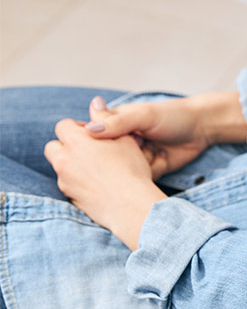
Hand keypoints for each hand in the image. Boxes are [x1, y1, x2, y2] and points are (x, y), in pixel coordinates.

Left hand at [44, 119, 165, 249]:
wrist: (131, 207)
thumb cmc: (132, 170)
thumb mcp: (125, 139)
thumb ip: (107, 120)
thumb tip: (96, 101)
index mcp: (76, 142)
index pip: (63, 125)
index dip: (78, 127)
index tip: (94, 133)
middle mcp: (64, 161)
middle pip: (53, 146)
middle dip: (66, 146)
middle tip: (89, 150)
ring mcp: (65, 181)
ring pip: (60, 167)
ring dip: (72, 164)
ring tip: (97, 169)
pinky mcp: (70, 198)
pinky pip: (69, 185)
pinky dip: (79, 182)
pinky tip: (99, 184)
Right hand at [85, 95, 212, 178]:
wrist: (202, 127)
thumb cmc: (172, 115)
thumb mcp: (144, 115)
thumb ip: (117, 122)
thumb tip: (89, 130)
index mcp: (112, 126)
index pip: (88, 140)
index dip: (94, 147)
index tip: (111, 144)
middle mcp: (119, 144)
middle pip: (104, 162)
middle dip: (118, 159)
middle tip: (140, 145)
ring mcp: (133, 159)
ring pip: (122, 173)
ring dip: (139, 165)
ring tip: (153, 148)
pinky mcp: (147, 171)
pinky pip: (140, 180)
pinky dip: (152, 170)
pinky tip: (163, 156)